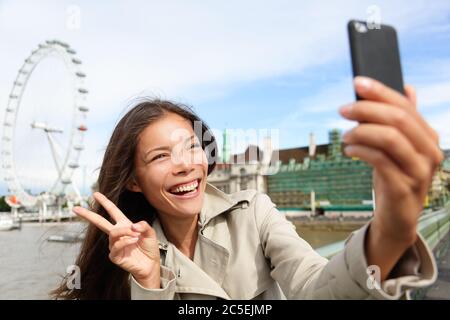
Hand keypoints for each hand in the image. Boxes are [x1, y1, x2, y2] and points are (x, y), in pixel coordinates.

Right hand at [73, 192, 160, 287]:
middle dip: (88, 215)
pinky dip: (125, 241)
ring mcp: (114, 245)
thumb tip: (132, 225)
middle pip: (99, 222)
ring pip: (113, 233)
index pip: (113, 211)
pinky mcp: (114, 256)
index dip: (105, 202)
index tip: (96, 194)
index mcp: (125, 225)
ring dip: (125, 232)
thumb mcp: (150, 232)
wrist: (151, 264)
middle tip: (75, 208)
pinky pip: (116, 246)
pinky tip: (133, 241)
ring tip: (136, 235)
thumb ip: (143, 225)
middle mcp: (117, 234)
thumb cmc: (149, 248)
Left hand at [339, 77, 442, 278]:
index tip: (357, 83)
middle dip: (367, 109)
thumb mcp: (401, 147)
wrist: (397, 216)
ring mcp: (419, 171)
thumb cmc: (396, 176)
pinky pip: (380, 161)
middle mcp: (429, 152)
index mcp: (428, 137)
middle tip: (343, 110)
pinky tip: (348, 149)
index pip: (405, 105)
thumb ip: (405, 121)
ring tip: (345, 135)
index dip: (380, 91)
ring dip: (361, 131)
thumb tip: (409, 88)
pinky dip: (361, 150)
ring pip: (390, 138)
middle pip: (399, 119)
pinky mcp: (403, 187)